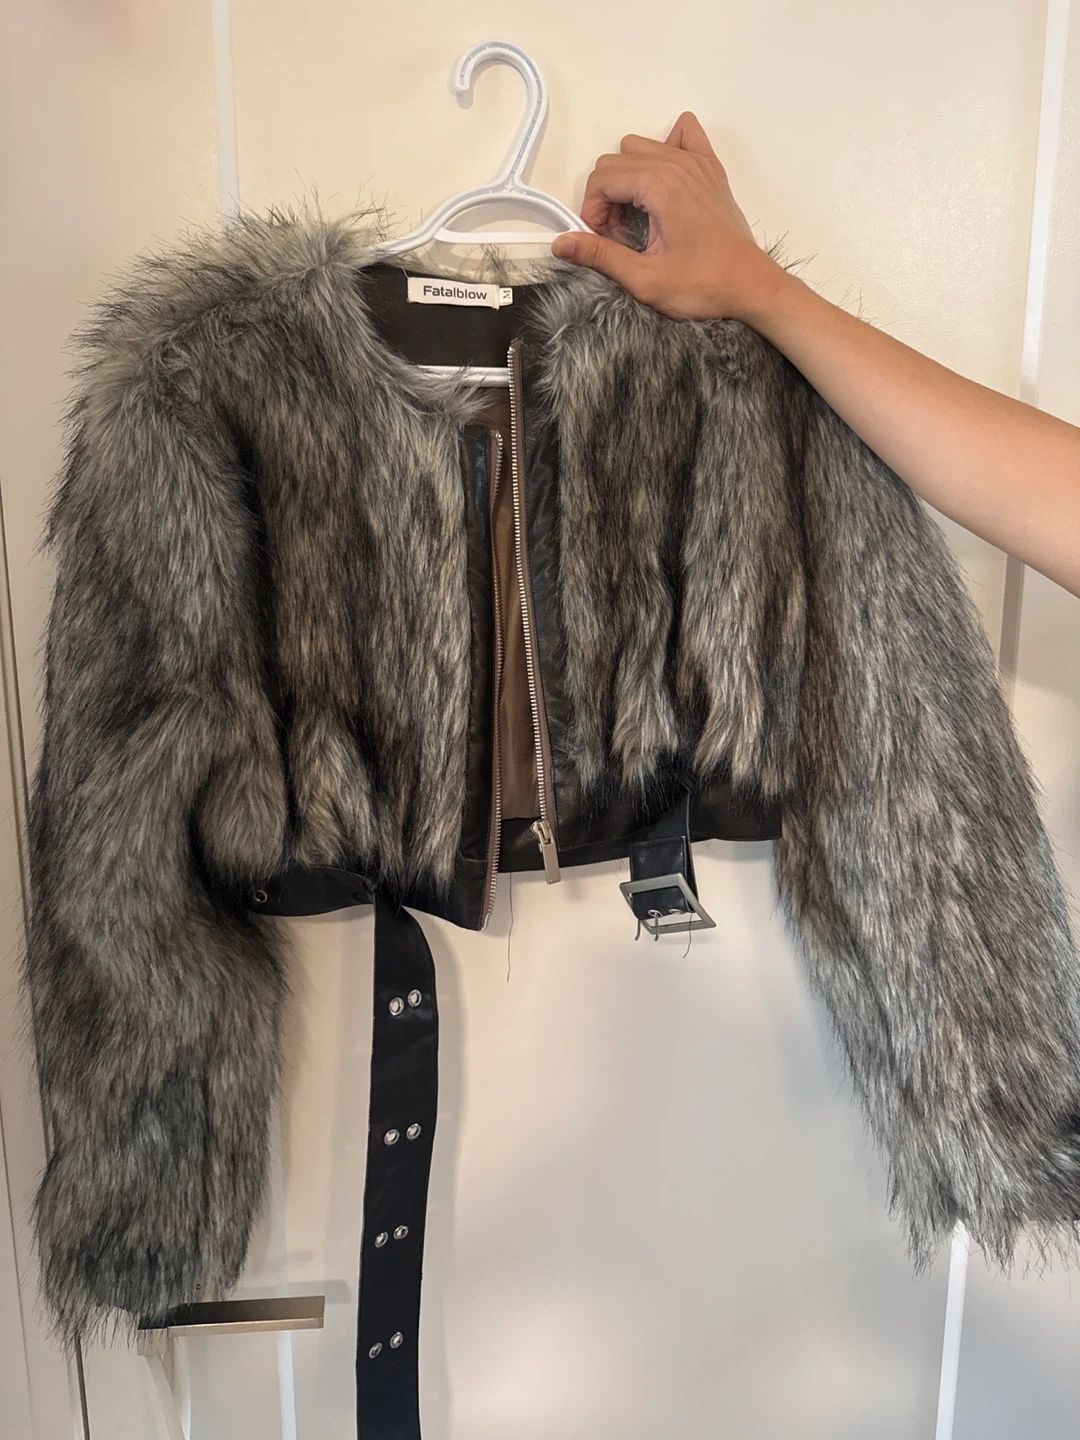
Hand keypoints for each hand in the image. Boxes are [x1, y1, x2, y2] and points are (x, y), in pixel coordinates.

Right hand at [551, 112, 786, 322]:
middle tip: (619, 236)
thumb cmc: (705, 285)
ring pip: (641, 147)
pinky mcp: (710, 170)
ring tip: (639, 217)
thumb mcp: (645, 280)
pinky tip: (664, 184)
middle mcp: (678, 165)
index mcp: (661, 187)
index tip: (602, 240)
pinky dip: (667, 149)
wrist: (751, 286)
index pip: (602, 178)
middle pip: (616, 160)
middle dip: (607, 197)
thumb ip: (601, 256)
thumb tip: (563, 244)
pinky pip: (683, 134)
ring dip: (629, 178)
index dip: (592, 211)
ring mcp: (697, 163)